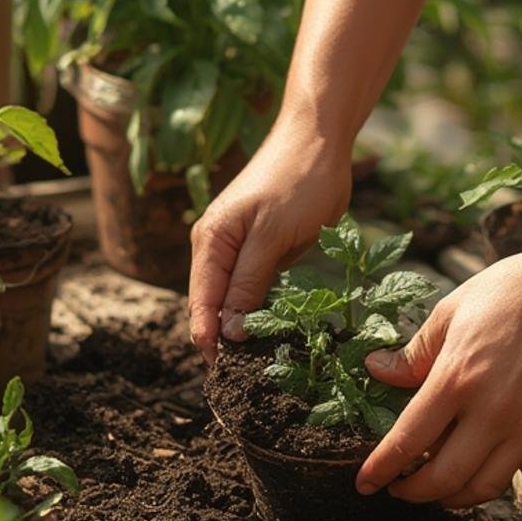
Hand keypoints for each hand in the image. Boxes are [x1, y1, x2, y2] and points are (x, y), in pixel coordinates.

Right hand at [189, 126, 351, 361]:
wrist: (318, 140)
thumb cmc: (297, 182)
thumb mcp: (273, 237)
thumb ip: (250, 284)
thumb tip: (230, 331)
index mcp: (210, 243)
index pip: (203, 306)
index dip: (212, 343)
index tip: (228, 377)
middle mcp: (215, 247)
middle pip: (213, 307)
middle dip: (226, 341)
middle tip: (248, 380)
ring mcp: (236, 249)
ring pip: (233, 300)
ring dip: (243, 328)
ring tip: (260, 363)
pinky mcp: (258, 249)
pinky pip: (251, 288)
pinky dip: (259, 309)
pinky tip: (272, 331)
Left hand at [355, 241, 521, 507]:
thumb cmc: (515, 289)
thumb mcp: (452, 310)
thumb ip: (415, 351)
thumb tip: (376, 371)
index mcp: (457, 378)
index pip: (407, 441)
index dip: (381, 469)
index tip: (365, 483)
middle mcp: (494, 411)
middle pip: (444, 478)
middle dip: (413, 493)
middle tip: (399, 490)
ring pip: (485, 487)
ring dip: (453, 497)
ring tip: (438, 488)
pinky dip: (502, 478)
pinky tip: (486, 472)